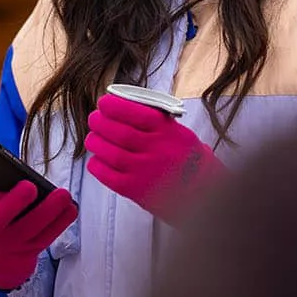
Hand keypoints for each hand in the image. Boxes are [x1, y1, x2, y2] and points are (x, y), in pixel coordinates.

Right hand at [0, 182, 77, 290]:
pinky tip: (70, 208)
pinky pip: (45, 238)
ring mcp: (5, 247)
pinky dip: (60, 223)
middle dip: (13, 203)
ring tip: (63, 195)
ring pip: (27, 230)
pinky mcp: (26, 254)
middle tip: (29, 187)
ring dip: (48, 211)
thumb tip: (10, 157)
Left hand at [86, 93, 226, 224]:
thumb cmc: (189, 160)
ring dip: (96, 142)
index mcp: (168, 132)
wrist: (203, 194)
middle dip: (100, 122)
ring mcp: (145, 172)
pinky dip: (97, 165)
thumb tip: (123, 106)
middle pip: (120, 133)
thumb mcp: (180, 133)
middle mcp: (157, 151)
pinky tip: (97, 159)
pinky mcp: (136, 192)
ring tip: (93, 138)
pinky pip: (108, 176)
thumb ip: (156, 121)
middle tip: (94, 118)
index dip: (115, 106)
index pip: (137, 114)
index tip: (104, 102)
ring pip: (110, 153)